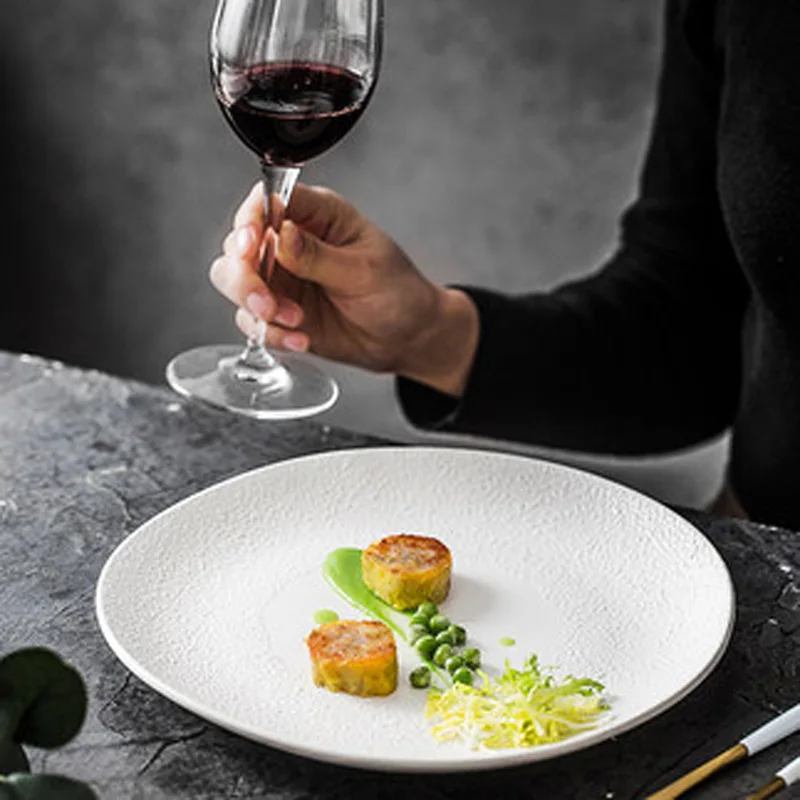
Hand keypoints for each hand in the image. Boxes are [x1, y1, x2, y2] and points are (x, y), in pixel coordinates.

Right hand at [210, 182, 478, 395]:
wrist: (407, 338)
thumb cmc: (397, 293)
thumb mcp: (364, 271)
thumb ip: (318, 256)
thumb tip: (282, 235)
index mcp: (317, 216)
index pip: (267, 201)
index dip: (251, 220)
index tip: (252, 243)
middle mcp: (290, 242)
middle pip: (238, 244)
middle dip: (244, 275)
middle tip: (267, 303)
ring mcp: (280, 278)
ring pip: (232, 280)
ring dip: (254, 305)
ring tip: (293, 322)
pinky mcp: (277, 311)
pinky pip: (251, 320)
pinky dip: (270, 333)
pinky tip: (301, 341)